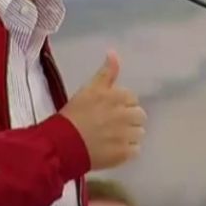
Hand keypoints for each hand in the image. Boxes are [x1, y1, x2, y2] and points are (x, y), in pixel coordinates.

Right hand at [60, 50, 146, 169]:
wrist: (64, 142)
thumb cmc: (75, 113)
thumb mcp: (90, 88)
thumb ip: (107, 72)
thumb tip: (113, 52)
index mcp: (118, 97)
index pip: (132, 99)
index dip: (123, 104)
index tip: (111, 109)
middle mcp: (126, 115)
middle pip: (140, 116)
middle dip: (130, 119)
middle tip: (114, 124)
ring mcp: (126, 135)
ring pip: (140, 133)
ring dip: (130, 134)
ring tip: (114, 137)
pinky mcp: (125, 153)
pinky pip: (136, 150)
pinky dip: (128, 150)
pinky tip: (115, 148)